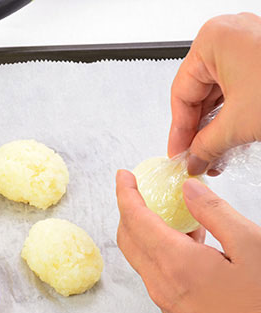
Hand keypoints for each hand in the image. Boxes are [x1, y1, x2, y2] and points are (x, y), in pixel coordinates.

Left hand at [116, 169, 260, 312]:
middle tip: (140, 190)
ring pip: (139, 255)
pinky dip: (157, 250)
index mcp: (175, 262)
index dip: (125, 193)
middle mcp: (160, 282)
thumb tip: (188, 189)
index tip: (123, 176)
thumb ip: (215, 213)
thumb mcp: (252, 247)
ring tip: (173, 214)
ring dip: (145, 230)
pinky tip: (187, 243)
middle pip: (127, 237)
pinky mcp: (172, 309)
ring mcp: (164, 298)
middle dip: (128, 209)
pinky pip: (153, 271)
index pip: (135, 218)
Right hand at [168, 13, 260, 174]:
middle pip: (200, 93)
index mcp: (212, 40)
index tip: (178, 153)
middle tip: (195, 157)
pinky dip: (235, 116)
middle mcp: (230, 36)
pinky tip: (232, 140)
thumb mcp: (238, 125)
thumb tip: (193, 159)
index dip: (178, 131)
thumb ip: (206, 146)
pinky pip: (240, 89)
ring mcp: (250, 45)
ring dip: (217, 128)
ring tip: (215, 154)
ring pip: (221, 93)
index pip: (181, 93)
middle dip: (199, 132)